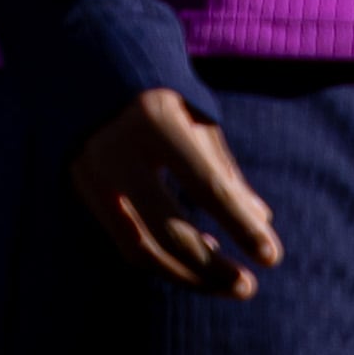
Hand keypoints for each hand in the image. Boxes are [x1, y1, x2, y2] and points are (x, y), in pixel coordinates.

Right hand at [69, 89, 284, 297]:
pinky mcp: (81, 190)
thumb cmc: (156, 92)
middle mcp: (118, 150)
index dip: (242, 226)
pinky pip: (125, 242)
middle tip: (248, 287)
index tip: (272, 257)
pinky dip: (162, 260)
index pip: (207, 187)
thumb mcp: (195, 116)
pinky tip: (195, 259)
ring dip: (189, 277)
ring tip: (230, 284)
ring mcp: (92, 174)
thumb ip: (224, 169)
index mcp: (155, 120)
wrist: (83, 67)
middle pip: (171, 230)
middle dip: (213, 267)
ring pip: (143, 249)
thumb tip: (262, 220)